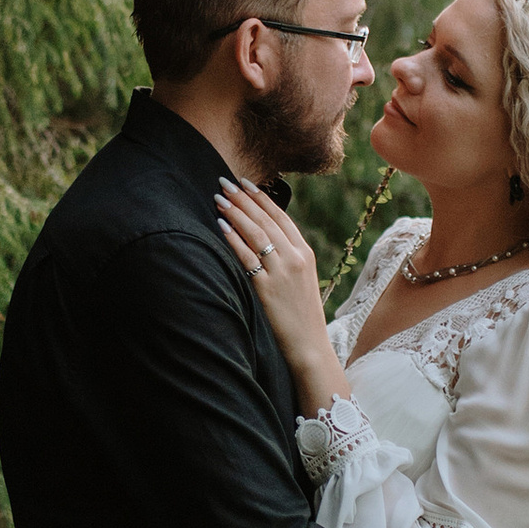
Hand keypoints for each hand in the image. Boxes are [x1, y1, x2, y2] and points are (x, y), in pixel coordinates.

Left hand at [216, 177, 340, 403]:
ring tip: (219, 198)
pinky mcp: (267, 288)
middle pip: (266, 220)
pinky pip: (247, 258)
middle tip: (225, 183)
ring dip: (236, 212)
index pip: (281, 217)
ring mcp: (282, 272)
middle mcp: (295, 258)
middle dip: (243, 199)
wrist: (309, 345)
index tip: (246, 183)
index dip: (262, 198)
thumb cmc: (301, 314)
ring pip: (256, 234)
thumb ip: (287, 257)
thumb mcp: (301, 279)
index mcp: (304, 253)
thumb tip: (265, 239)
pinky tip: (220, 226)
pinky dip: (233, 239)